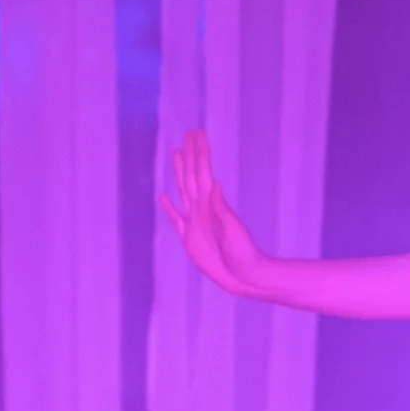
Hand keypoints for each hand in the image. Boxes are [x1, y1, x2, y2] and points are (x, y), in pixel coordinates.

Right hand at [160, 131, 271, 298]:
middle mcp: (201, 210)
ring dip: (179, 172)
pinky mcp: (189, 238)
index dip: (198, 153)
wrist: (245, 276)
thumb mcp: (233, 230)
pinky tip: (164, 196)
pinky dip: (169, 207)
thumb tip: (214, 182)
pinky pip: (175, 218)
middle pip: (191, 176)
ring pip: (183, 190)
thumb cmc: (244, 254)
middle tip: (187, 135)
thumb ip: (221, 209)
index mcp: (210, 205)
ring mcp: (194, 222)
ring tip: (176, 154)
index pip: (201, 173)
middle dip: (189, 155)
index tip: (197, 134)